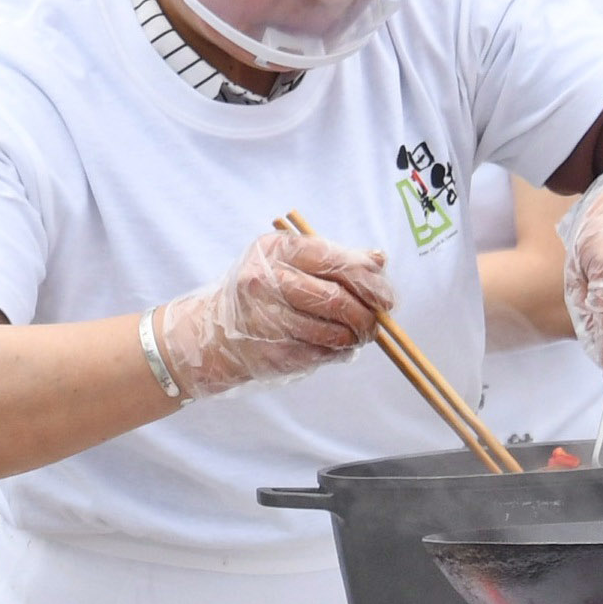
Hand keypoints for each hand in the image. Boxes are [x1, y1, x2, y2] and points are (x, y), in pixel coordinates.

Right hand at [158, 224, 394, 399]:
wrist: (217, 332)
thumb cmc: (265, 292)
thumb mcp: (292, 263)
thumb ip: (336, 259)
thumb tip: (379, 260)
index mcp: (276, 250)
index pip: (334, 261)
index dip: (368, 280)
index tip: (386, 297)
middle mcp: (264, 281)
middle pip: (335, 298)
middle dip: (366, 314)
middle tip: (376, 323)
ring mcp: (265, 318)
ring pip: (331, 331)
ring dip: (354, 337)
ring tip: (358, 336)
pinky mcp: (271, 351)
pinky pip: (321, 354)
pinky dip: (338, 353)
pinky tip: (337, 347)